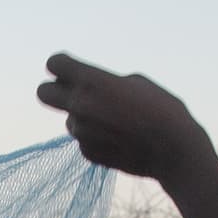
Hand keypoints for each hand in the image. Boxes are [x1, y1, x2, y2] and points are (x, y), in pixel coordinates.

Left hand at [38, 55, 215, 184]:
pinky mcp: (88, 154)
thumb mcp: (136, 82)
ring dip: (84, 117)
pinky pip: (83, 140)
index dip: (62, 65)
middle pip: (43, 93)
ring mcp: (81, 133)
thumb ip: (107, 82)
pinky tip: (120, 139)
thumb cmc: (162, 109)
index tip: (71, 69)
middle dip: (54, 90)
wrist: (174, 151)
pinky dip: (96, 138)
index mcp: (92, 81)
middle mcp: (80, 106)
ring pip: (70, 119)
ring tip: (116, 121)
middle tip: (72, 92)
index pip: (55, 63)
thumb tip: (93, 90)